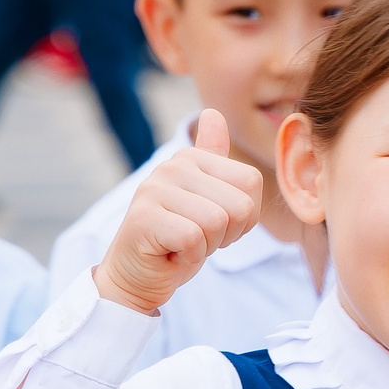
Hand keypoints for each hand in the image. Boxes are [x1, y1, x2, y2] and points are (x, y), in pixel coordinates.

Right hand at [93, 108, 259, 314]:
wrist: (137, 275)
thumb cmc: (177, 241)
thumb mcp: (206, 200)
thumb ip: (214, 159)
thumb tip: (213, 112)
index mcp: (192, 158)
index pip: (251, 182)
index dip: (243, 217)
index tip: (214, 225)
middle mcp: (172, 166)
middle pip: (239, 205)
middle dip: (226, 234)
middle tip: (197, 238)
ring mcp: (155, 188)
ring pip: (217, 223)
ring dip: (206, 247)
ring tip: (182, 244)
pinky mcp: (144, 217)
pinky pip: (194, 239)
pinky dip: (189, 257)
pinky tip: (170, 253)